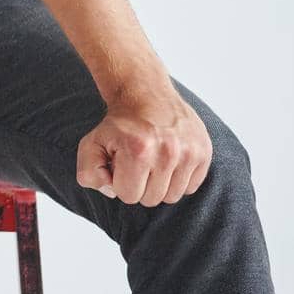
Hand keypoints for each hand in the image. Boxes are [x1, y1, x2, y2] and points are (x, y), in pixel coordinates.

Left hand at [76, 81, 212, 206]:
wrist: (146, 94)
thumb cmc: (119, 124)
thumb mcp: (91, 143)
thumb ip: (90, 173)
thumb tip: (112, 191)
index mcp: (138, 150)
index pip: (129, 196)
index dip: (120, 182)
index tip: (121, 164)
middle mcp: (168, 152)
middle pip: (152, 199)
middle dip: (140, 184)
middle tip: (137, 162)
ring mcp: (189, 152)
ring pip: (172, 196)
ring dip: (160, 184)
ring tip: (153, 162)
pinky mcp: (204, 152)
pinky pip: (190, 187)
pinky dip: (178, 179)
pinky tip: (168, 160)